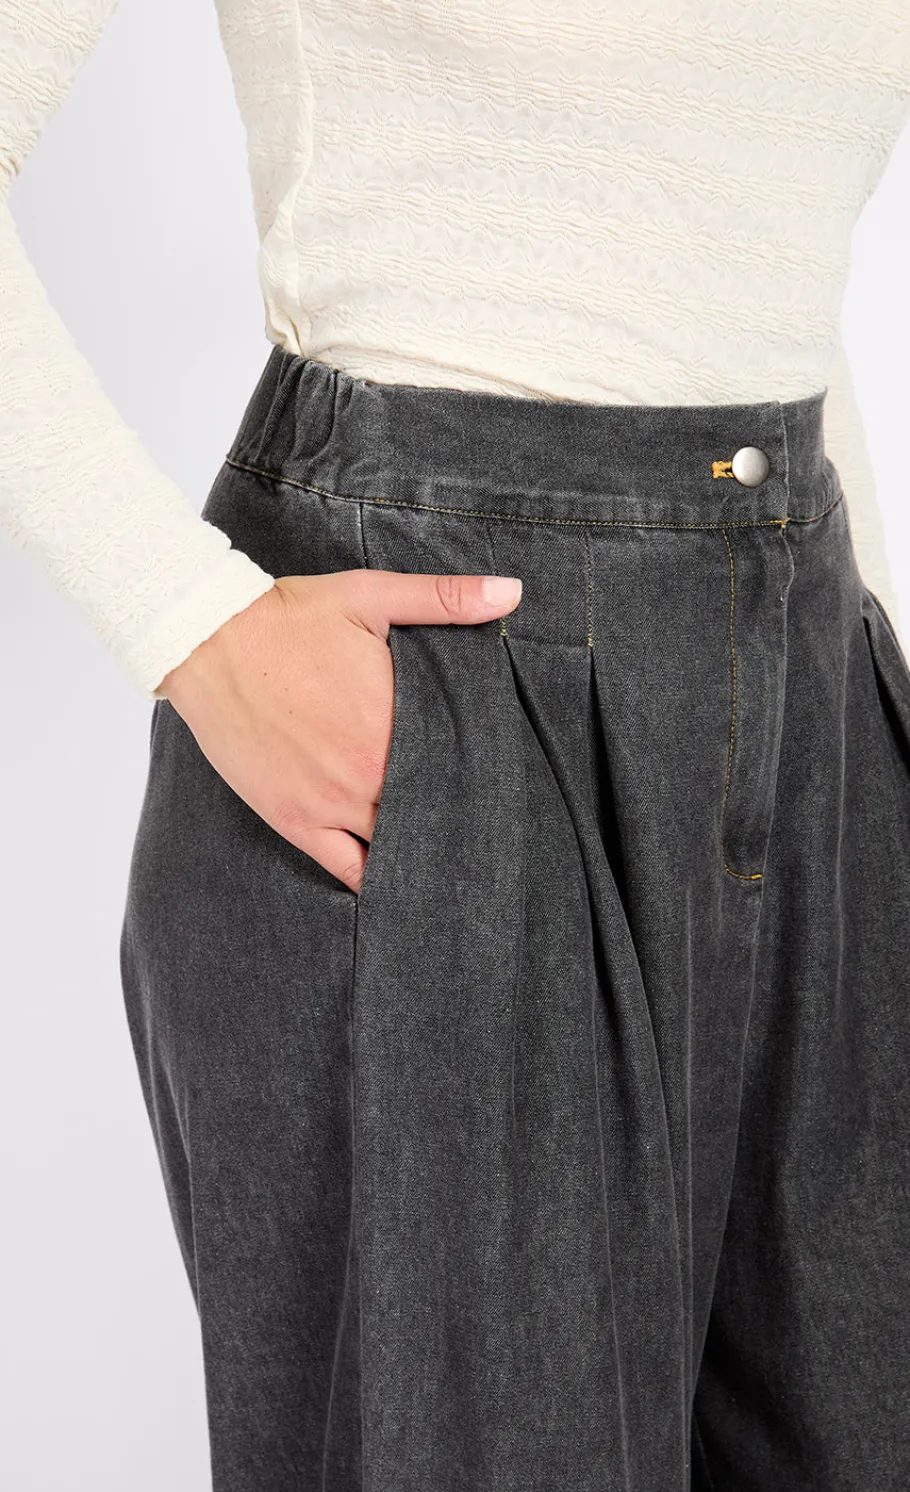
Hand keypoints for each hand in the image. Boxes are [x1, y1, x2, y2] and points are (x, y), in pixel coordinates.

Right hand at [155, 570, 522, 891]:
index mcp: (396, 722)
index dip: (482, 777)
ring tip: (448, 859)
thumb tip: (511, 593)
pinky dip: (374, 880)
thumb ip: (445, 599)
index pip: (461, 766)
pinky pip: (346, 868)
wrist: (206, 639)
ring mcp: (330, 803)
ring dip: (421, 850)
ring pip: (395, 847)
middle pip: (433, 812)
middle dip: (456, 817)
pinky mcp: (294, 820)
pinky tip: (396, 886)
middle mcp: (369, 773)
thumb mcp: (372, 595)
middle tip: (483, 827)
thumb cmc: (289, 617)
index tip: (501, 786)